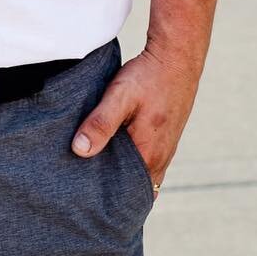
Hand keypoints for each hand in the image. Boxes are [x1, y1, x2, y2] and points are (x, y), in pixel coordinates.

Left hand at [69, 42, 200, 188]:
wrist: (177, 58)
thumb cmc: (149, 77)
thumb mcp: (119, 96)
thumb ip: (100, 123)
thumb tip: (79, 150)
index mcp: (148, 155)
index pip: (126, 193)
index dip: (107, 197)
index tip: (84, 195)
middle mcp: (159, 159)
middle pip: (133, 187)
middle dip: (112, 189)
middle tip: (84, 187)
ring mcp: (164, 150)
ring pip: (140, 175)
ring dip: (121, 175)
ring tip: (94, 172)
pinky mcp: (164, 139)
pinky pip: (146, 162)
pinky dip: (130, 163)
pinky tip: (113, 153)